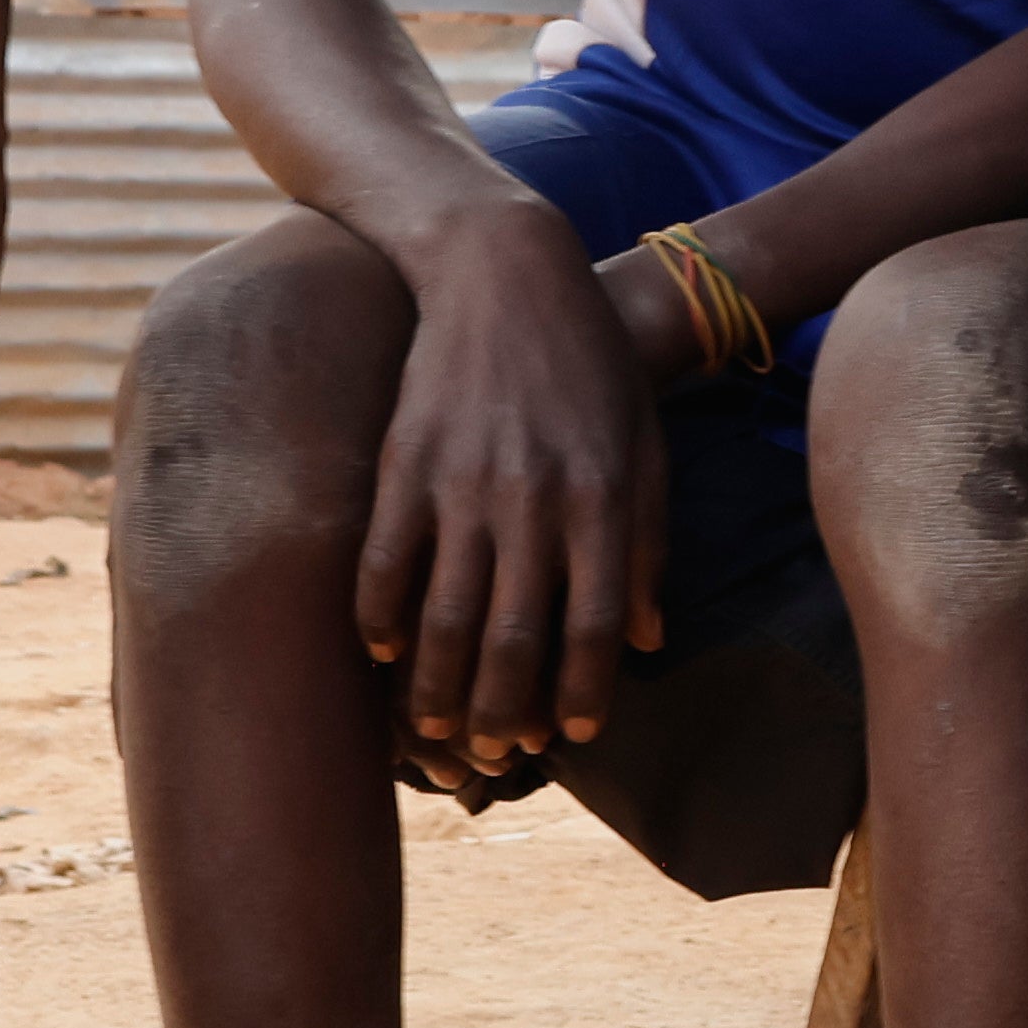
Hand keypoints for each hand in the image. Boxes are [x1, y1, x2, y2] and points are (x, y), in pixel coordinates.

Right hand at [356, 212, 675, 771]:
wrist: (506, 272)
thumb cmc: (590, 361)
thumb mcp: (643, 444)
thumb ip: (647, 541)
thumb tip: (647, 638)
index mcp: (599, 499)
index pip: (592, 627)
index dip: (582, 692)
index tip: (573, 735)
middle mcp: (530, 500)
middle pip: (511, 638)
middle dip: (501, 711)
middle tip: (491, 754)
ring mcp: (460, 484)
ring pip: (442, 616)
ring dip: (435, 686)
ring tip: (431, 730)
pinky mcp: (404, 463)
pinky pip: (384, 561)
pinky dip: (380, 616)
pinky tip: (383, 652)